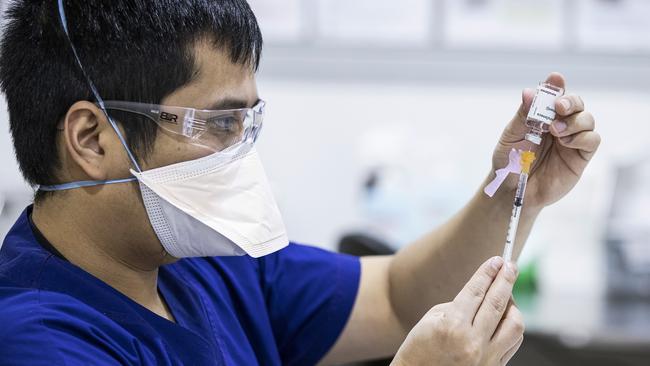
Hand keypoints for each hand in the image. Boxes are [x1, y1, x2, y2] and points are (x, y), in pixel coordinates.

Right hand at [391, 257, 523, 365]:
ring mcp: (485, 358)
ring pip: (514, 324)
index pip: (476, 291)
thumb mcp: (432, 318)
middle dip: (506, 279)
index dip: (488, 272)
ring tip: (506, 295)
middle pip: (497, 302)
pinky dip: (511, 326)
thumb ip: (461, 304)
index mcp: (452, 325)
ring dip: (512, 305)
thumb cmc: (420, 347)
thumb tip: (487, 290)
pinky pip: (513, 342)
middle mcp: (471, 342)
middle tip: (510, 265)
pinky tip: (505, 317)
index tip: (497, 260)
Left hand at [492, 72, 600, 208]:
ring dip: (575, 121)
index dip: (557, 85)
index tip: (556, 78)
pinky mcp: (580, 157)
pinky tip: (566, 142)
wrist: (512, 189)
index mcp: (542, 116)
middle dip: (570, 101)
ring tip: (556, 131)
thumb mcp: (511, 136)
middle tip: (558, 107)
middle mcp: (560, 124)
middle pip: (577, 103)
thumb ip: (523, 115)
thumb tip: (528, 92)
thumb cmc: (510, 161)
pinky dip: (583, 137)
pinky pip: (592, 140)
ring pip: (588, 119)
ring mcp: (572, 140)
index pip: (555, 95)